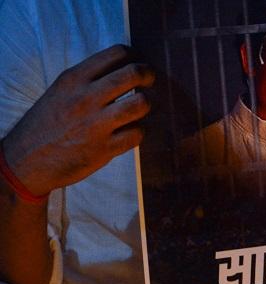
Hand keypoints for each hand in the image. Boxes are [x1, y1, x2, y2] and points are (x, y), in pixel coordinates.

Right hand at [2, 45, 153, 195]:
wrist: (26, 159)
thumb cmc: (47, 124)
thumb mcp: (61, 92)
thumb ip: (87, 80)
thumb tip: (122, 69)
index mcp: (74, 79)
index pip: (116, 53)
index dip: (134, 56)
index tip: (137, 62)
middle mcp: (86, 98)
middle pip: (133, 74)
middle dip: (148, 75)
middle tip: (149, 81)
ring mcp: (96, 123)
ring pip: (140, 104)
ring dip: (146, 104)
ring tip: (140, 108)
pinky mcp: (104, 148)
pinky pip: (137, 134)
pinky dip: (140, 131)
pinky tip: (132, 130)